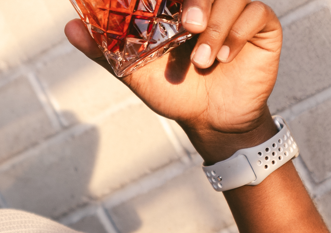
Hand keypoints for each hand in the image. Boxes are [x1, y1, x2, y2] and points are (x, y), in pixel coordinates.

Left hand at [65, 0, 281, 160]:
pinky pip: (256, 13)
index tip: (170, 10)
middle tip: (188, 25)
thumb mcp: (135, 72)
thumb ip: (105, 49)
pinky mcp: (261, 28)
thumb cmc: (176, 91)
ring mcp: (236, 12)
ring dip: (216, 27)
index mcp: (181, 6)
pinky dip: (237, 34)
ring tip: (204, 61)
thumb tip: (69, 27)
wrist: (210, 122)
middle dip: (198, 0)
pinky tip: (224, 58)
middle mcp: (208, 4)